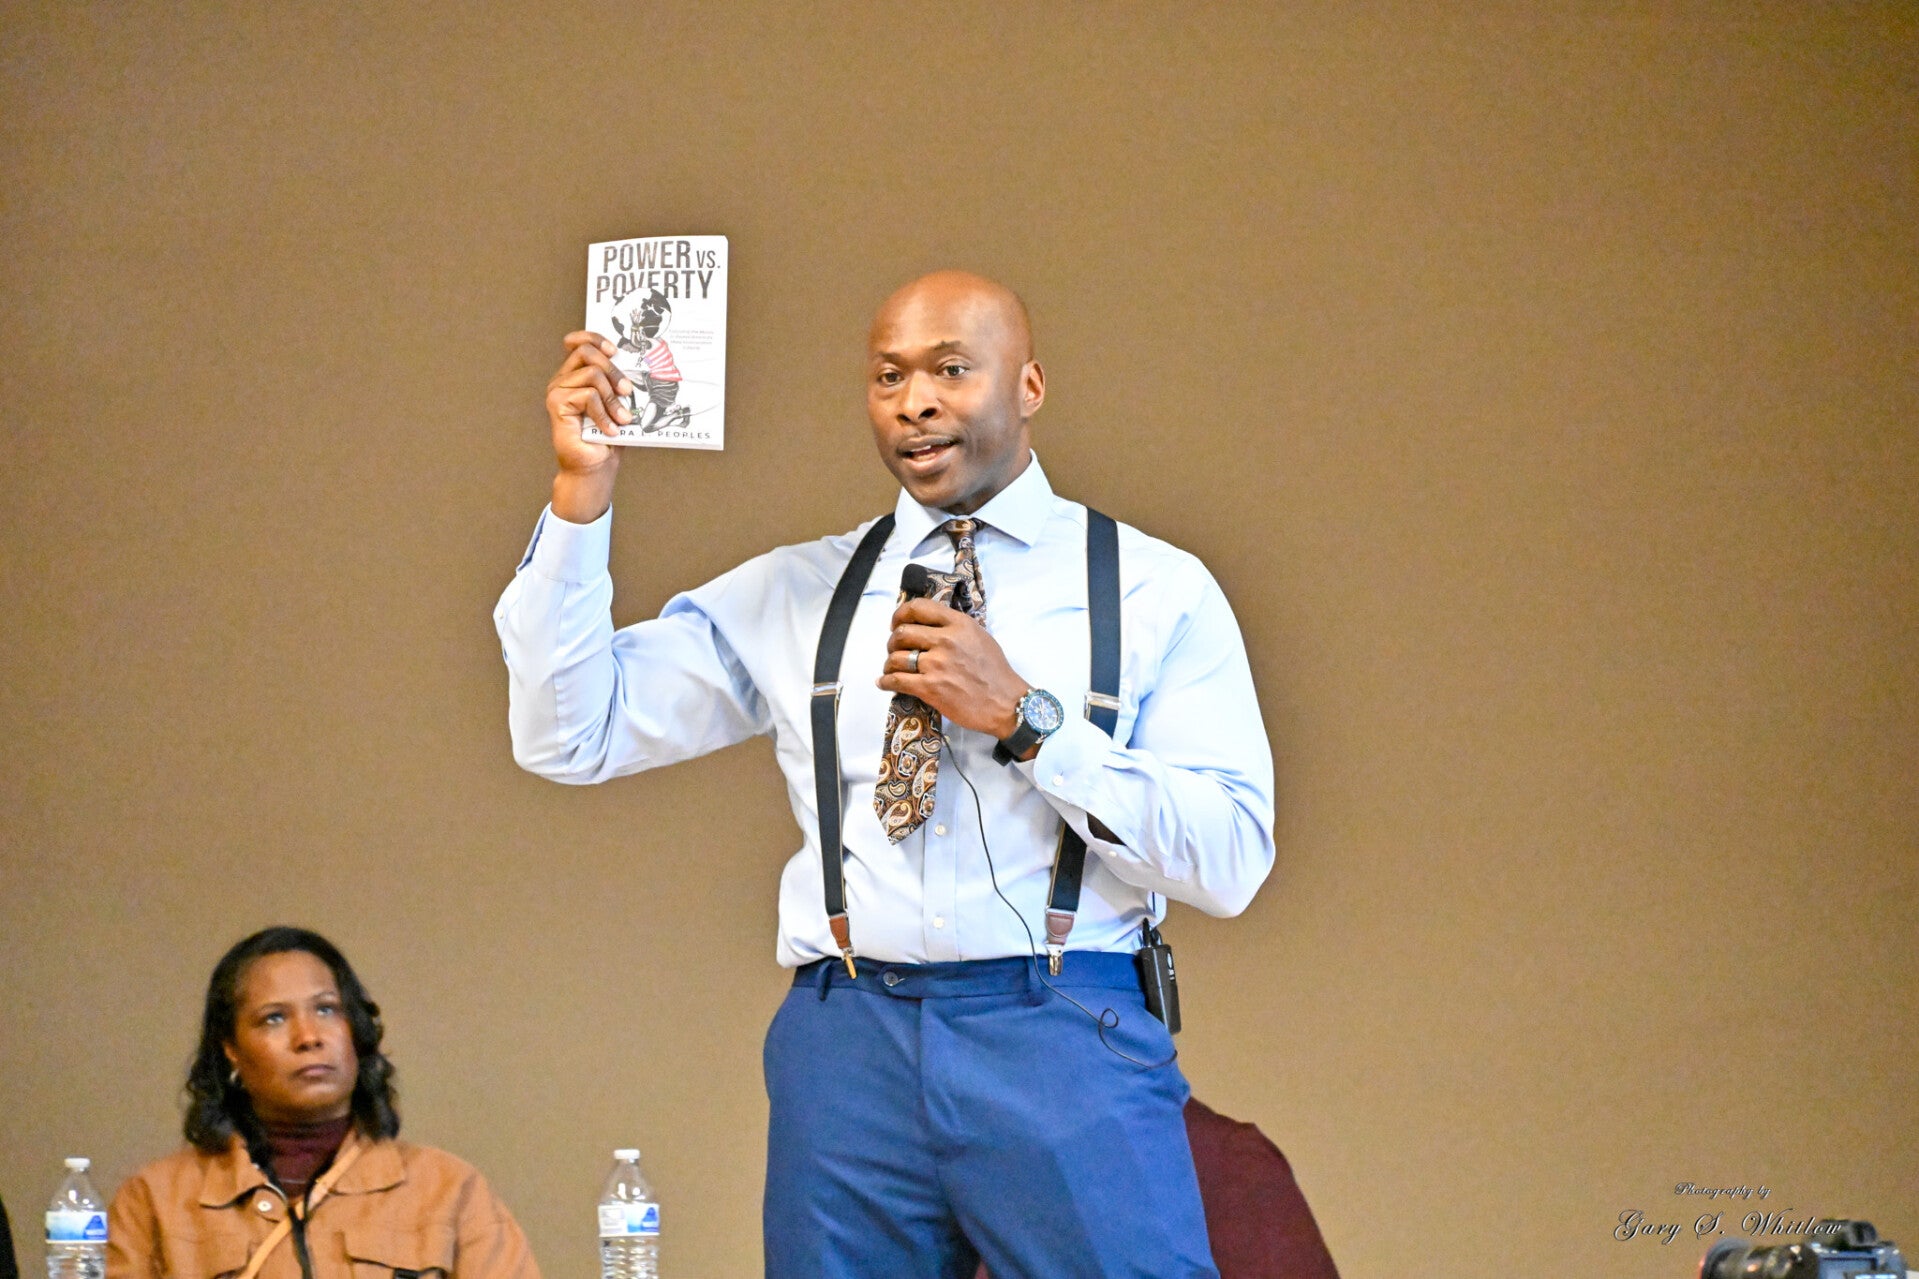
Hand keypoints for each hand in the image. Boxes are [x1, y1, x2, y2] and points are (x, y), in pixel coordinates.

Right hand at [544, 331, 632, 521]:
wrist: (595, 467)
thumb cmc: (607, 436)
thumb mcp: (619, 404)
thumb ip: (620, 384)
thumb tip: (638, 366)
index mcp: (577, 374)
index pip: (580, 342)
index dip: (597, 339)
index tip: (616, 352)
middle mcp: (563, 378)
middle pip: (587, 352)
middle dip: (613, 370)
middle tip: (628, 392)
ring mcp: (557, 390)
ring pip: (592, 374)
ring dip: (612, 399)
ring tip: (621, 420)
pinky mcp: (556, 404)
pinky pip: (588, 395)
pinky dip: (604, 414)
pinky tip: (610, 430)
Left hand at [878, 598, 1031, 745]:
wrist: (1006, 703)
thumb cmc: (996, 672)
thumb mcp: (980, 637)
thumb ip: (956, 628)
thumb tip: (931, 625)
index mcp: (958, 624)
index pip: (918, 608)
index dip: (900, 614)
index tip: (896, 623)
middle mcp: (945, 640)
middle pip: (902, 633)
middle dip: (892, 642)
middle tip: (894, 649)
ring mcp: (936, 665)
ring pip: (895, 657)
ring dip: (888, 663)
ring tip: (891, 668)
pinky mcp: (930, 688)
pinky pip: (896, 680)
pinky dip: (886, 682)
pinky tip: (884, 683)